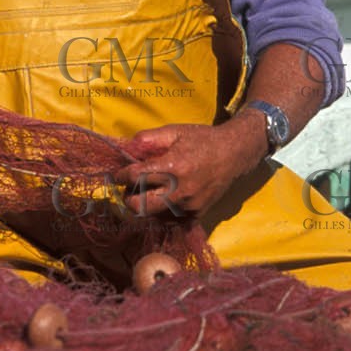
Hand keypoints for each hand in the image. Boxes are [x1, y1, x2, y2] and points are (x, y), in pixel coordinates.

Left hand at [115, 120, 266, 217]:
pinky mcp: (196, 214)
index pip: (136, 177)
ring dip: (145, 205)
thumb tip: (127, 148)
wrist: (233, 154)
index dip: (121, 176)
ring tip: (148, 192)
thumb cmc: (202, 140)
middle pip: (139, 206)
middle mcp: (180, 190)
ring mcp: (188, 205)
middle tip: (129, 188)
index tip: (117, 175)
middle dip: (128, 198)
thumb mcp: (174, 131)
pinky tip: (164, 198)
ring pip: (153, 215)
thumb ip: (148, 138)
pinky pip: (170, 220)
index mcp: (172, 166)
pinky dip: (162, 211)